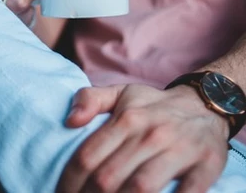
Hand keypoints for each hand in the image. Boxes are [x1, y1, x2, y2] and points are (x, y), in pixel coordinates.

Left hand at [57, 84, 229, 192]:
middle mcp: (150, 134)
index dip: (70, 181)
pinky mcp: (205, 166)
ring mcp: (178, 151)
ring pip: (140, 188)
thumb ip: (90, 99)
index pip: (87, 156)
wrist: (206, 104)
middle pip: (108, 178)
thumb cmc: (154, 105)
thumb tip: (70, 120)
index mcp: (126, 119)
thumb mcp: (121, 93)